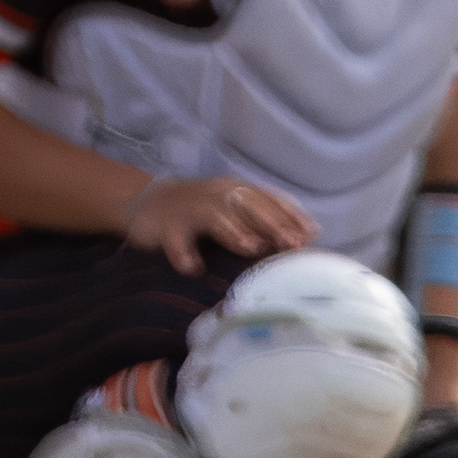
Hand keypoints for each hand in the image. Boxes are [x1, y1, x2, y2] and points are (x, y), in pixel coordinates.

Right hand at [122, 174, 315, 276]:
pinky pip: (175, 239)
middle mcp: (215, 194)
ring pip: (214, 216)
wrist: (147, 203)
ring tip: (250, 248)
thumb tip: (305, 237)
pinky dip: (184, 252)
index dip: (289, 214)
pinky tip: (193, 268)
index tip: (311, 233)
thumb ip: (262, 222)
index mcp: (234, 190)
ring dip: (233, 231)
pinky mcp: (166, 226)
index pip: (267, 198)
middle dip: (270, 222)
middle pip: (246, 204)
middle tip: (290, 243)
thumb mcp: (231, 211)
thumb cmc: (199, 213)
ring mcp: (189, 208)